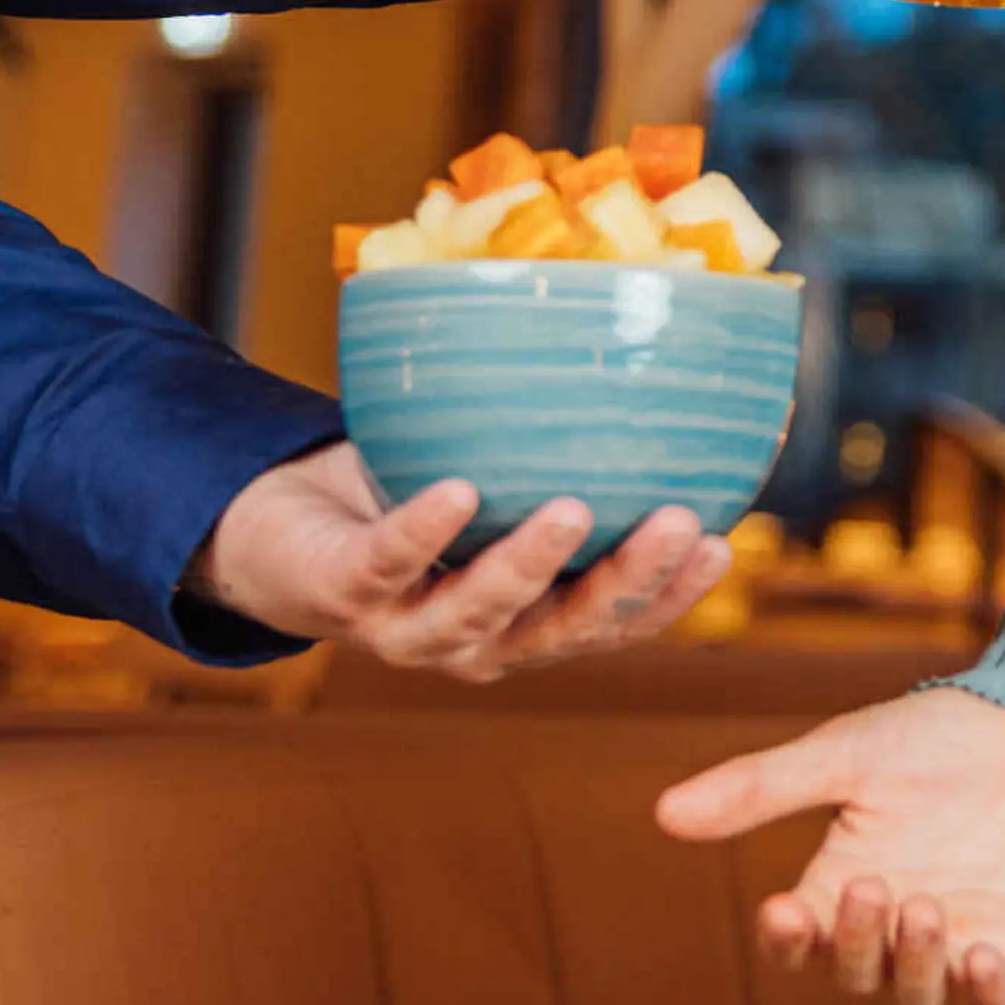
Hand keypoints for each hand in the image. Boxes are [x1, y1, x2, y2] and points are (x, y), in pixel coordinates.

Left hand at [194, 442, 726, 676]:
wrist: (284, 534)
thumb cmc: (415, 498)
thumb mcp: (502, 481)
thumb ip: (570, 450)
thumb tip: (673, 363)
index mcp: (528, 623)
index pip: (615, 623)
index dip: (670, 596)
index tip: (720, 543)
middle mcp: (476, 642)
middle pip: (560, 630)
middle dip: (623, 582)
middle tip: (674, 523)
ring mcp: (406, 626)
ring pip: (477, 613)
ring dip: (528, 565)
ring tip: (574, 508)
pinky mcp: (341, 593)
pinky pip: (386, 563)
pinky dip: (424, 530)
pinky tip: (457, 492)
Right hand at [656, 690, 1004, 1004]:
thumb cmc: (941, 738)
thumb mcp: (848, 753)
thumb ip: (764, 787)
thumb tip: (663, 813)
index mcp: (844, 887)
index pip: (798, 940)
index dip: (786, 938)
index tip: (779, 908)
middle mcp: (895, 929)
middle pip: (854, 972)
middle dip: (854, 940)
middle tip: (869, 885)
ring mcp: (958, 946)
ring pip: (917, 994)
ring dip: (911, 962)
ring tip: (921, 906)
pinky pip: (995, 1002)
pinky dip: (983, 993)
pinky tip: (977, 959)